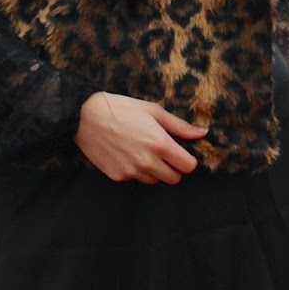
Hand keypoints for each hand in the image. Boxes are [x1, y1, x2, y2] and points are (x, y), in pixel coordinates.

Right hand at [74, 91, 207, 184]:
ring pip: (155, 181)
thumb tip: (202, 133)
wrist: (85, 117)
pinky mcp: (118, 176)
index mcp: (160, 144)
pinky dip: (135, 170)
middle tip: (162, 152)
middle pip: (174, 178)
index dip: (187, 159)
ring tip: (141, 150)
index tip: (180, 152)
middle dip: (173, 167)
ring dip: (154, 170)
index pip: (188, 167)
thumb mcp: (153, 111)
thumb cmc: (121, 109)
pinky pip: (135, 179)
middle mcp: (147, 162)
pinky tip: (126, 153)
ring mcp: (131, 171)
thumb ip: (179, 126)